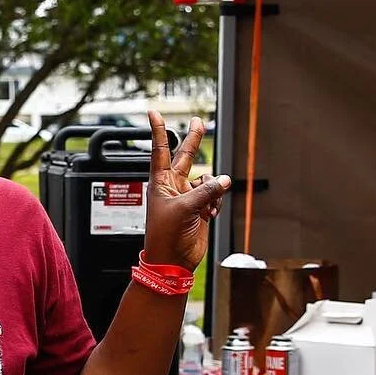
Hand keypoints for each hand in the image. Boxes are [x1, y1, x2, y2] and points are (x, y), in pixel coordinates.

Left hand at [141, 112, 229, 271]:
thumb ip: (205, 192)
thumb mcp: (184, 209)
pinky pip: (214, 196)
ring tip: (208, 204)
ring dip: (212, 189)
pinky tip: (211, 213)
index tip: (153, 113)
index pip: (160, 151)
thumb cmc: (165, 236)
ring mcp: (187, 197)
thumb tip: (223, 180)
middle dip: (194, 140)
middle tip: (198, 122)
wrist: (172, 261)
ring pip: (207, 180)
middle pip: (185, 157)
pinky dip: (216, 202)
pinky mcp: (200, 209)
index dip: (158, 131)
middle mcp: (173, 187)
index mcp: (160, 183)